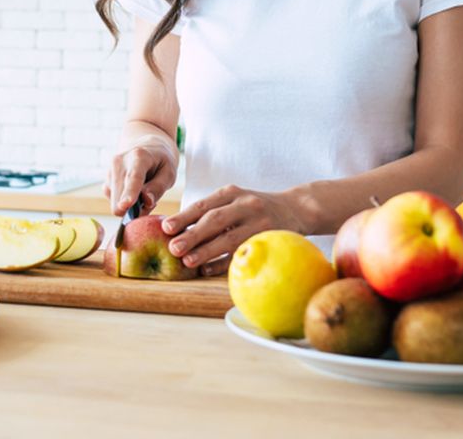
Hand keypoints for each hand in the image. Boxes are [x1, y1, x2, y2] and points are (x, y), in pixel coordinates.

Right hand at [104, 142, 176, 217]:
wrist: (147, 145)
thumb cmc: (161, 160)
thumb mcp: (169, 172)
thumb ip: (159, 187)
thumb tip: (146, 201)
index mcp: (139, 156)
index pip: (133, 178)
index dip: (129, 193)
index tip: (125, 205)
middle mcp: (119, 162)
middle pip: (120, 198)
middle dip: (134, 208)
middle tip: (150, 200)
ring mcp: (110, 171)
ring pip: (116, 203)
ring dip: (131, 204)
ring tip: (143, 191)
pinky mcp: (106, 180)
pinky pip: (113, 201)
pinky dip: (125, 200)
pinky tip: (134, 190)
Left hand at [160, 185, 305, 276]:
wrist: (296, 208)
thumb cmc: (254, 208)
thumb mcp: (235, 200)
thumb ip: (211, 211)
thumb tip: (175, 231)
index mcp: (232, 192)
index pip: (204, 205)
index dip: (184, 217)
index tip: (165, 228)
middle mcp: (246, 204)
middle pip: (215, 220)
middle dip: (192, 234)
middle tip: (173, 247)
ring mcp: (259, 222)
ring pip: (229, 238)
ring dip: (207, 251)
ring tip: (188, 261)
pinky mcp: (270, 239)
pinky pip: (244, 252)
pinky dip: (224, 263)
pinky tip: (208, 270)